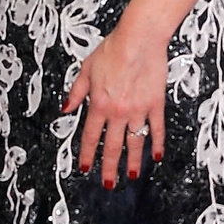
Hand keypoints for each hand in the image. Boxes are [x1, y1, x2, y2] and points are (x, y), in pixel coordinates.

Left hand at [63, 20, 166, 187]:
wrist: (139, 39)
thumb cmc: (113, 49)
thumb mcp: (86, 69)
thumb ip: (76, 92)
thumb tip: (66, 109)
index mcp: (99, 104)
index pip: (91, 136)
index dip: (88, 155)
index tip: (86, 168)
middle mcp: (117, 112)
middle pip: (112, 146)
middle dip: (108, 168)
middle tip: (108, 184)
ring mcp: (138, 110)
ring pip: (134, 142)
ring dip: (132, 162)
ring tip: (131, 175)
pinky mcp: (155, 105)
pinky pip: (157, 129)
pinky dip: (157, 143)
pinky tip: (157, 155)